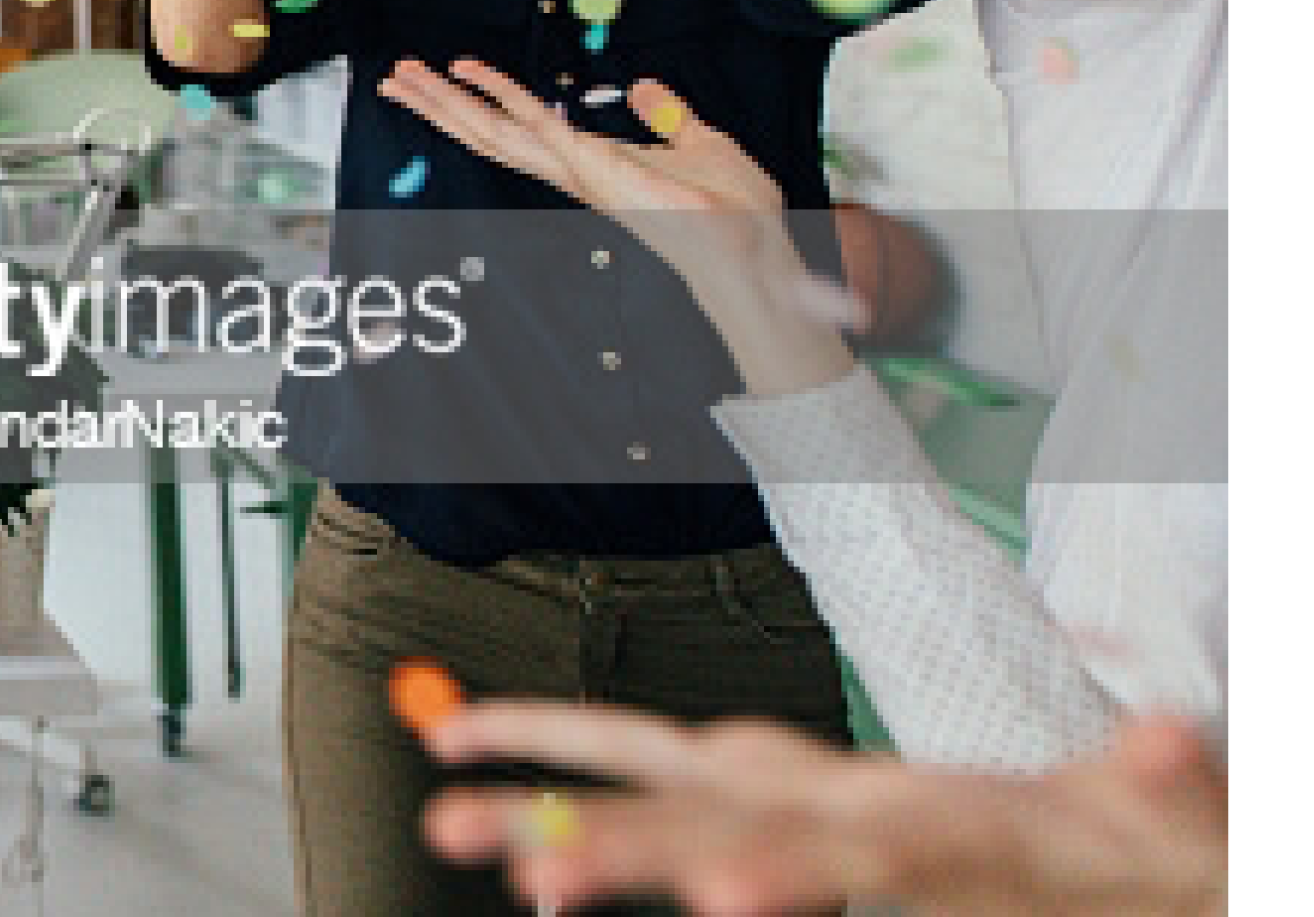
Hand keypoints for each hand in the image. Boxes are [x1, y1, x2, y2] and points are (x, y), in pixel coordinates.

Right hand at [376, 63, 809, 299]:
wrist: (754, 247)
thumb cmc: (734, 210)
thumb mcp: (699, 143)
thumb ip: (667, 115)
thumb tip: (643, 84)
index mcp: (589, 163)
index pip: (518, 128)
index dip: (476, 102)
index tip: (444, 73)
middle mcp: (573, 171)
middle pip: (489, 132)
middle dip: (439, 105)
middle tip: (394, 76)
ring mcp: (581, 172)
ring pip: (499, 131)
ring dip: (449, 101)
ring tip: (406, 76)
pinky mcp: (599, 171)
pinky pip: (543, 129)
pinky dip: (508, 99)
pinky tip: (473, 75)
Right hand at [421, 699, 1228, 915]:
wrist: (1144, 830)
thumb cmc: (1155, 843)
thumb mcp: (1171, 828)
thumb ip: (1166, 788)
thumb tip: (1177, 737)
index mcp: (920, 812)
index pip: (814, 829)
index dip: (760, 865)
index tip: (711, 894)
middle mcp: (837, 795)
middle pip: (692, 805)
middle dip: (594, 832)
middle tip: (494, 854)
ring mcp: (805, 806)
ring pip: (656, 801)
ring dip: (558, 819)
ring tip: (453, 830)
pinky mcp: (800, 837)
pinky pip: (672, 818)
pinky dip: (590, 824)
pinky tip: (527, 861)